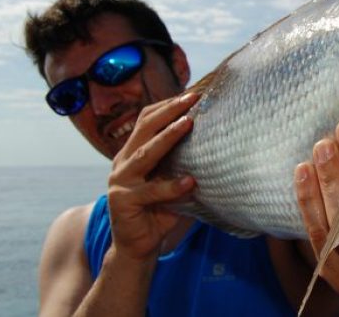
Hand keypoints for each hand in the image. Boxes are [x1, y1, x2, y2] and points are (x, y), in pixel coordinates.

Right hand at [106, 92, 198, 261]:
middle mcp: (124, 162)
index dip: (168, 106)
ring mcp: (121, 181)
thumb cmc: (160, 210)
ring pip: (145, 154)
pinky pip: (151, 192)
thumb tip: (218, 141)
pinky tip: (190, 182)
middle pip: (145, 129)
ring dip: (168, 137)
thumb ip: (184, 163)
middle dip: (170, 111)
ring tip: (189, 124)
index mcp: (133, 153)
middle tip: (193, 98)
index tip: (193, 93)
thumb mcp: (172, 181)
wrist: (138, 246)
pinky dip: (171, 186)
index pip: (148, 120)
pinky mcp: (123, 201)